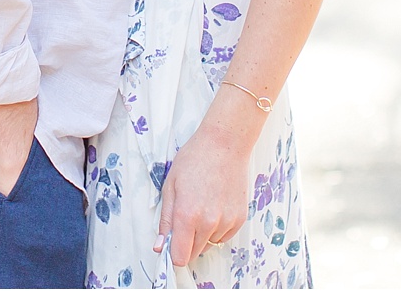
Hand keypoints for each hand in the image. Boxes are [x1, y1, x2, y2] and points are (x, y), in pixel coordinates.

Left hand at [156, 128, 249, 267]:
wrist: (225, 144)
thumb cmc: (195, 159)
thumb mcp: (170, 186)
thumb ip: (165, 220)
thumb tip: (160, 246)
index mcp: (187, 215)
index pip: (180, 257)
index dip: (173, 252)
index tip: (171, 243)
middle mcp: (208, 223)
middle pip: (194, 253)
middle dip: (187, 242)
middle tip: (186, 216)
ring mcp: (227, 221)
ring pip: (209, 244)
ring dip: (203, 234)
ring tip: (203, 205)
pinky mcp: (240, 218)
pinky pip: (224, 236)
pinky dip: (217, 228)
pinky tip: (215, 206)